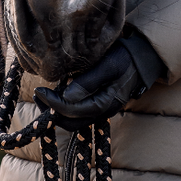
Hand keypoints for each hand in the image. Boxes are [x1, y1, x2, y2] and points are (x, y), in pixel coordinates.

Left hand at [35, 34, 164, 130]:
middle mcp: (103, 112)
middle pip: (72, 123)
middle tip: (39, 96)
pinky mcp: (100, 106)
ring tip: (45, 98)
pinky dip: (66, 110)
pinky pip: (80, 115)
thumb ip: (88, 81)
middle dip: (52, 113)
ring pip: (75, 122)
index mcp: (105, 103)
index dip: (53, 103)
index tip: (39, 91)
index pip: (73, 111)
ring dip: (58, 113)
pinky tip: (59, 97)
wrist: (142, 58)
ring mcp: (102, 111)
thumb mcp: (108, 65)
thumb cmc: (125, 58)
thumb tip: (66, 96)